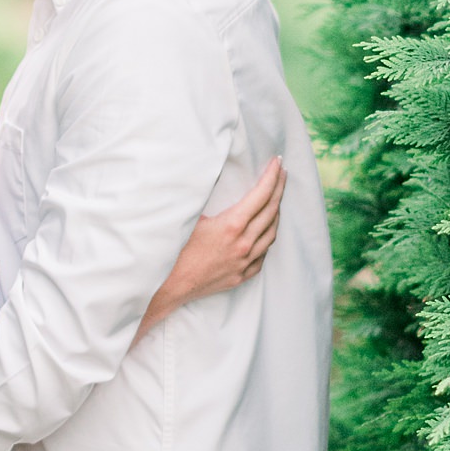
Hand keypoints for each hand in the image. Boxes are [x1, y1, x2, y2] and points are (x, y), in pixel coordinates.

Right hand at [138, 157, 284, 339]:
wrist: (166, 288)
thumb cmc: (173, 251)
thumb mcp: (189, 217)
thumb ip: (204, 197)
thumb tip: (209, 176)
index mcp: (231, 226)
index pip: (261, 195)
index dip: (272, 176)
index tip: (278, 162)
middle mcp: (243, 244)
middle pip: (271, 211)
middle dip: (279, 189)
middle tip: (282, 174)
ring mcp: (244, 262)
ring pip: (271, 234)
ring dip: (276, 214)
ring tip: (275, 200)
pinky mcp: (240, 276)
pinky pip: (263, 255)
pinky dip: (266, 239)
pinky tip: (264, 232)